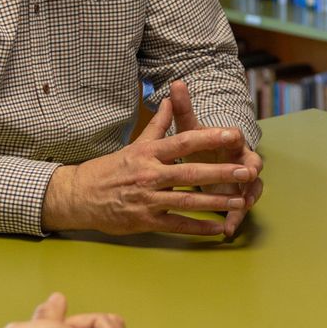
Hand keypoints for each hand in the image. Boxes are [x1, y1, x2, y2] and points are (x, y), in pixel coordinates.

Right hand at [41, 96, 255, 235]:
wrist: (80, 196)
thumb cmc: (111, 169)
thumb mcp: (135, 144)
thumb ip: (158, 124)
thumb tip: (170, 99)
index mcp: (149, 153)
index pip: (184, 142)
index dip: (210, 138)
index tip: (233, 135)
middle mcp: (149, 175)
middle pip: (191, 172)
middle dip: (222, 172)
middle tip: (246, 170)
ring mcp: (148, 200)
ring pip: (188, 201)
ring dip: (217, 202)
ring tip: (240, 200)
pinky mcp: (145, 221)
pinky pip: (177, 225)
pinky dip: (199, 227)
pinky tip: (218, 228)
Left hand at [168, 79, 263, 235]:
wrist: (210, 159)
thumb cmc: (199, 143)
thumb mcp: (189, 128)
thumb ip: (183, 109)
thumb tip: (175, 83)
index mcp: (231, 141)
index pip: (238, 136)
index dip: (236, 137)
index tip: (234, 137)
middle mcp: (241, 160)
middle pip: (252, 165)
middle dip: (249, 172)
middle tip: (247, 177)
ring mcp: (242, 181)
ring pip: (252, 190)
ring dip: (247, 199)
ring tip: (241, 209)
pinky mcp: (238, 198)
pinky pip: (240, 210)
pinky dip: (235, 219)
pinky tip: (228, 231)